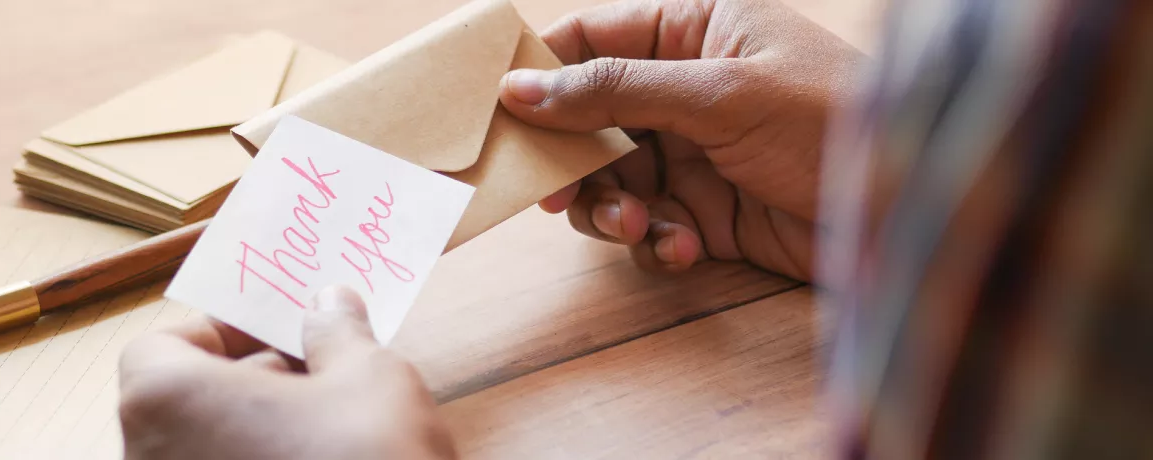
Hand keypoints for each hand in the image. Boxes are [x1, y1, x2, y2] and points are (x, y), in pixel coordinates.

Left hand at [117, 286, 454, 459]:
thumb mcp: (369, 378)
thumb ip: (337, 333)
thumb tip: (329, 304)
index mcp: (166, 402)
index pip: (160, 349)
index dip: (223, 333)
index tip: (283, 333)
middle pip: (181, 404)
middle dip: (250, 382)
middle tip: (319, 373)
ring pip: (203, 452)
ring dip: (256, 432)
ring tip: (328, 428)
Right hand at [500, 0, 862, 280]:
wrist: (909, 210)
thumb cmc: (829, 120)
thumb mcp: (719, 94)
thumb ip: (616, 89)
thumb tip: (521, 88)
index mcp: (692, 30)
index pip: (591, 39)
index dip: (540, 73)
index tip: (500, 114)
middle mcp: (685, 89)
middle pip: (588, 121)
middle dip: (574, 161)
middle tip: (557, 194)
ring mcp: (694, 153)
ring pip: (611, 182)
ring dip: (613, 210)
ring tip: (639, 227)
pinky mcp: (708, 213)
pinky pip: (650, 228)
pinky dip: (656, 243)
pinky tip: (687, 248)